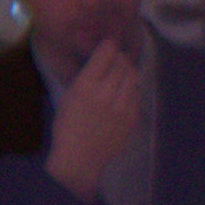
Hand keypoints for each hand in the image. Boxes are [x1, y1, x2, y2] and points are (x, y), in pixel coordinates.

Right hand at [47, 34, 148, 201]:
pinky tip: (123, 93)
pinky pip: (137, 95)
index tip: (109, 45)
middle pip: (122, 62)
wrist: (79, 159)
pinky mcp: (131, 119)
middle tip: (116, 60)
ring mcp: (121, 107)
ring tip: (121, 75)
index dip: (109, 45)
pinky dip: (131, 89)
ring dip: (128, 72)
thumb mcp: (69, 96)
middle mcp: (105, 93)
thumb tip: (100, 57)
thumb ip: (86, 75)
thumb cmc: (67, 127)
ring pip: (132, 76)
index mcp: (85, 86)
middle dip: (119, 58)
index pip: (106, 52)